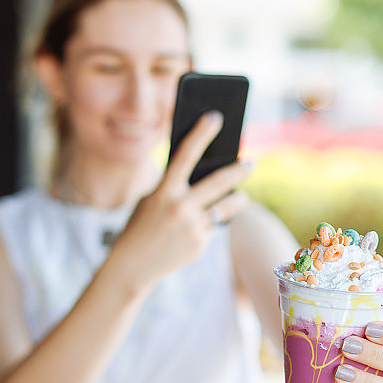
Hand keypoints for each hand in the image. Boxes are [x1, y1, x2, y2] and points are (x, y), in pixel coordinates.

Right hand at [111, 111, 251, 292]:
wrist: (133, 265)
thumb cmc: (142, 226)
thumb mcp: (151, 201)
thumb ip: (175, 188)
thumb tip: (207, 174)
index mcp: (163, 191)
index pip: (185, 154)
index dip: (201, 134)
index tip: (215, 117)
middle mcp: (179, 207)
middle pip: (218, 182)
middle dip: (238, 171)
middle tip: (250, 164)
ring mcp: (191, 226)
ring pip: (226, 208)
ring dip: (238, 201)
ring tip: (241, 196)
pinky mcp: (199, 244)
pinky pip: (214, 227)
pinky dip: (212, 224)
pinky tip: (205, 226)